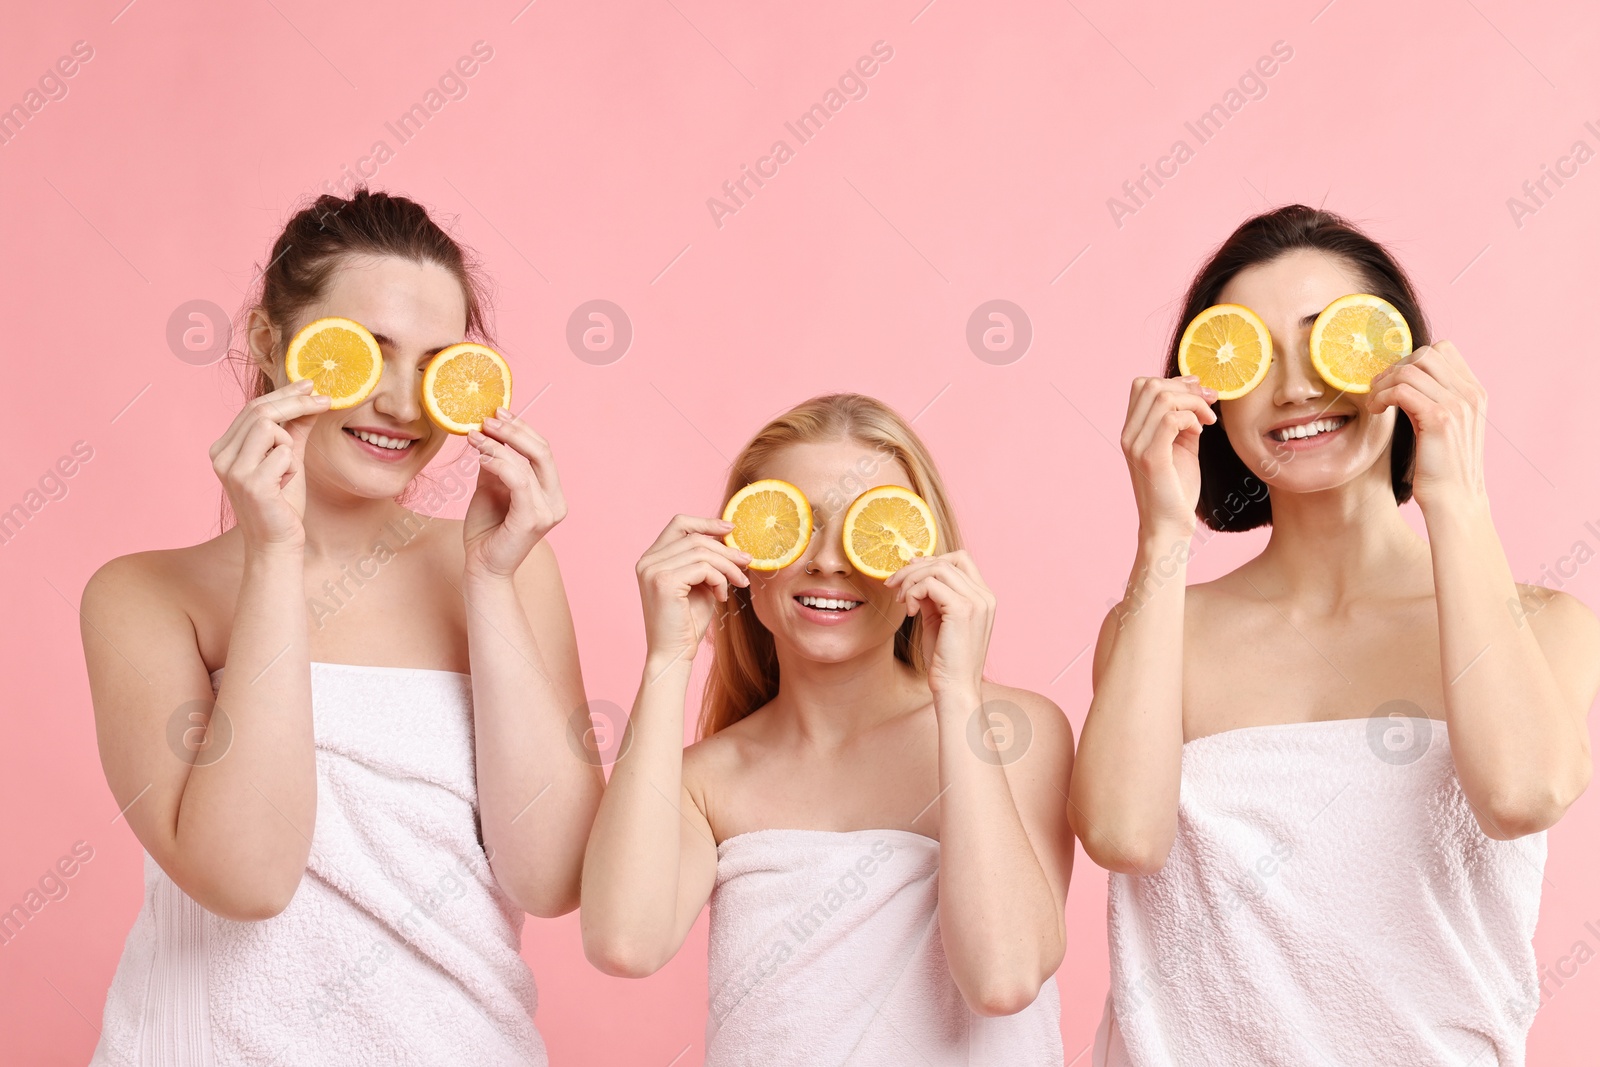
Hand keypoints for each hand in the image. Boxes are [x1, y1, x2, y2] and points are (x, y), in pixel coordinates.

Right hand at [209, 378, 327, 551]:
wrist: (276, 543)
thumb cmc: (281, 503)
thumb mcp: (288, 459)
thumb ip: (294, 430)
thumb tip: (311, 399)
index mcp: (224, 448)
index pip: (253, 408)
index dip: (284, 393)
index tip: (310, 384)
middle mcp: (221, 456)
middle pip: (260, 411)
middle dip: (297, 402)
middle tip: (325, 400)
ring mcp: (232, 469)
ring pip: (270, 428)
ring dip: (289, 446)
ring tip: (287, 471)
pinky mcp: (250, 483)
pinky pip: (283, 454)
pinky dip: (292, 467)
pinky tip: (284, 486)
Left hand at [463, 408, 567, 580]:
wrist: (482, 565)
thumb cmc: (487, 529)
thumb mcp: (491, 486)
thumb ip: (496, 462)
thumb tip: (489, 432)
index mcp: (551, 492)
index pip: (543, 451)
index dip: (522, 428)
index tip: (498, 412)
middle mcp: (556, 501)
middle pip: (542, 451)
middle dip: (513, 430)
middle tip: (487, 419)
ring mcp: (548, 511)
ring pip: (526, 464)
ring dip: (498, 446)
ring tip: (475, 437)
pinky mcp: (532, 519)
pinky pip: (518, 480)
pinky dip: (499, 464)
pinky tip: (481, 457)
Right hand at [636, 515, 750, 667]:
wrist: (673, 655)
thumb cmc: (687, 623)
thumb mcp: (699, 584)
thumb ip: (706, 561)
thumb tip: (730, 538)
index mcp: (652, 558)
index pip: (679, 523)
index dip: (706, 522)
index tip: (731, 528)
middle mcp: (648, 561)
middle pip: (696, 538)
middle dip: (726, 550)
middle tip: (747, 563)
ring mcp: (653, 570)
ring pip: (703, 552)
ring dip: (727, 567)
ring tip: (739, 584)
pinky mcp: (664, 582)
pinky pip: (704, 568)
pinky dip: (720, 580)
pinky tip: (722, 597)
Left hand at [884, 550, 994, 698]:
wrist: (955, 688)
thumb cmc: (945, 659)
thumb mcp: (937, 619)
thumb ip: (931, 595)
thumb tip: (915, 569)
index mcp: (983, 597)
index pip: (961, 559)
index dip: (931, 560)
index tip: (908, 574)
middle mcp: (984, 596)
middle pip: (947, 560)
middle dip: (914, 569)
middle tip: (893, 585)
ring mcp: (976, 601)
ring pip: (937, 568)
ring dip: (911, 580)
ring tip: (902, 601)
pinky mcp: (963, 610)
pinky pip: (931, 584)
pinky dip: (914, 592)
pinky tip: (910, 612)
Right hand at [1121, 376, 1215, 536]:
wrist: (1169, 527)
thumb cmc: (1176, 491)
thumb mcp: (1182, 448)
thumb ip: (1184, 422)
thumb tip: (1197, 396)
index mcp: (1132, 431)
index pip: (1143, 385)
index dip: (1175, 381)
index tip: (1201, 394)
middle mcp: (1129, 435)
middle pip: (1151, 384)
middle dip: (1186, 388)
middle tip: (1210, 403)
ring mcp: (1137, 446)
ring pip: (1162, 397)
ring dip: (1193, 403)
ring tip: (1208, 420)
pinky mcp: (1151, 457)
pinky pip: (1170, 419)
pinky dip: (1191, 418)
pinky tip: (1200, 432)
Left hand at [1366, 341, 1487, 512]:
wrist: (1454, 499)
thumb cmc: (1442, 465)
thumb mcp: (1442, 424)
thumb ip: (1432, 398)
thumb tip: (1402, 376)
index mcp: (1474, 392)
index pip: (1443, 350)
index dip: (1412, 359)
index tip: (1393, 379)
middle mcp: (1470, 394)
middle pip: (1425, 354)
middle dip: (1395, 368)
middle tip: (1378, 389)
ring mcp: (1458, 405)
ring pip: (1409, 370)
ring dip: (1383, 383)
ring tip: (1374, 402)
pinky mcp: (1439, 419)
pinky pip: (1401, 391)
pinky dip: (1382, 396)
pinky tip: (1375, 410)